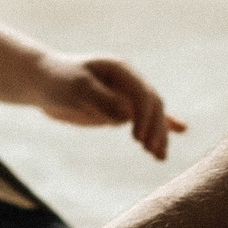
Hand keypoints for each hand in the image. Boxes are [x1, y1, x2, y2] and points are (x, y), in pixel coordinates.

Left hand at [33, 54, 186, 159]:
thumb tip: (126, 115)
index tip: (139, 139)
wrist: (45, 82)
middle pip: (152, 105)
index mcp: (120, 70)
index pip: (142, 93)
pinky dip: (163, 125)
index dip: (144, 116)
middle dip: (154, 128)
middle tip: (150, 151)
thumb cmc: (58, 80)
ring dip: (158, 135)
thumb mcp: (75, 87)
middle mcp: (128, 82)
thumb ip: (99, 99)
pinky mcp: (123, 110)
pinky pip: (146, 117)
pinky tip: (182, 130)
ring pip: (152, 115)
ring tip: (159, 157)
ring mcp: (127, 96)